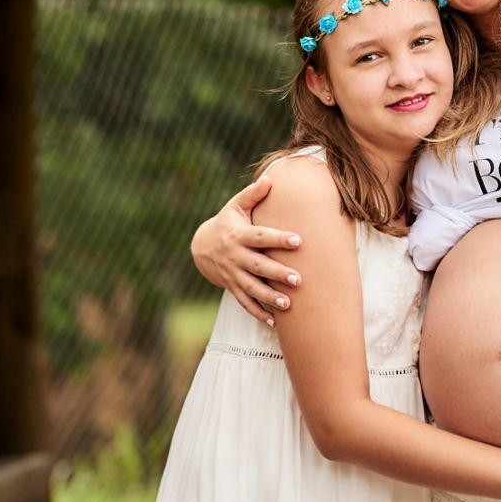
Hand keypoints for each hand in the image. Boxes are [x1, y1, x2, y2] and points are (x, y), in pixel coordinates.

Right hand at [190, 178, 302, 322]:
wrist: (201, 246)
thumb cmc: (227, 222)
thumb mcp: (235, 206)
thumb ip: (253, 195)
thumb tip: (270, 179)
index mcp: (239, 235)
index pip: (261, 237)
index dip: (278, 238)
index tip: (298, 241)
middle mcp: (235, 256)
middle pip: (258, 266)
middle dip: (277, 274)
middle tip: (298, 279)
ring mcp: (233, 274)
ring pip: (252, 288)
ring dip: (269, 297)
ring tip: (288, 305)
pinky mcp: (232, 287)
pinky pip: (245, 302)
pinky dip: (258, 313)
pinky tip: (275, 322)